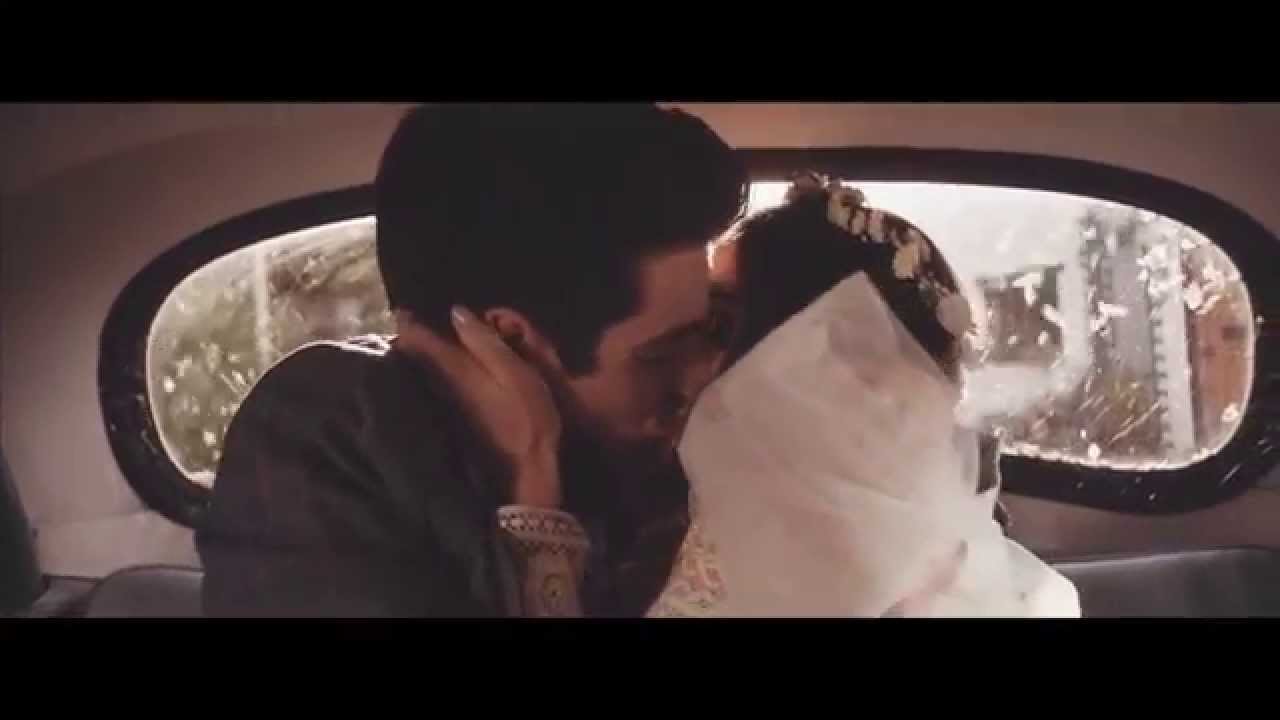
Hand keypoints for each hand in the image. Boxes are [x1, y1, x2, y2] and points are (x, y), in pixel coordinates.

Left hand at [394, 307, 562, 507]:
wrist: (525, 470)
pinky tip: (440, 367)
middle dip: (409, 336)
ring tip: (420, 336)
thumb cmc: (528, 418)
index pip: (418, 340)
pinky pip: (432, 384)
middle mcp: (441, 386)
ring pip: (421, 371)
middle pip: (413, 356)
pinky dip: (430, 371)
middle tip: (409, 317)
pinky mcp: (453, 417)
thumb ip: (485, 343)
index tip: (402, 307)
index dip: (408, 321)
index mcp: (455, 370)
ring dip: (418, 353)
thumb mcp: (516, 373)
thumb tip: (456, 311)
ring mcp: (445, 404)